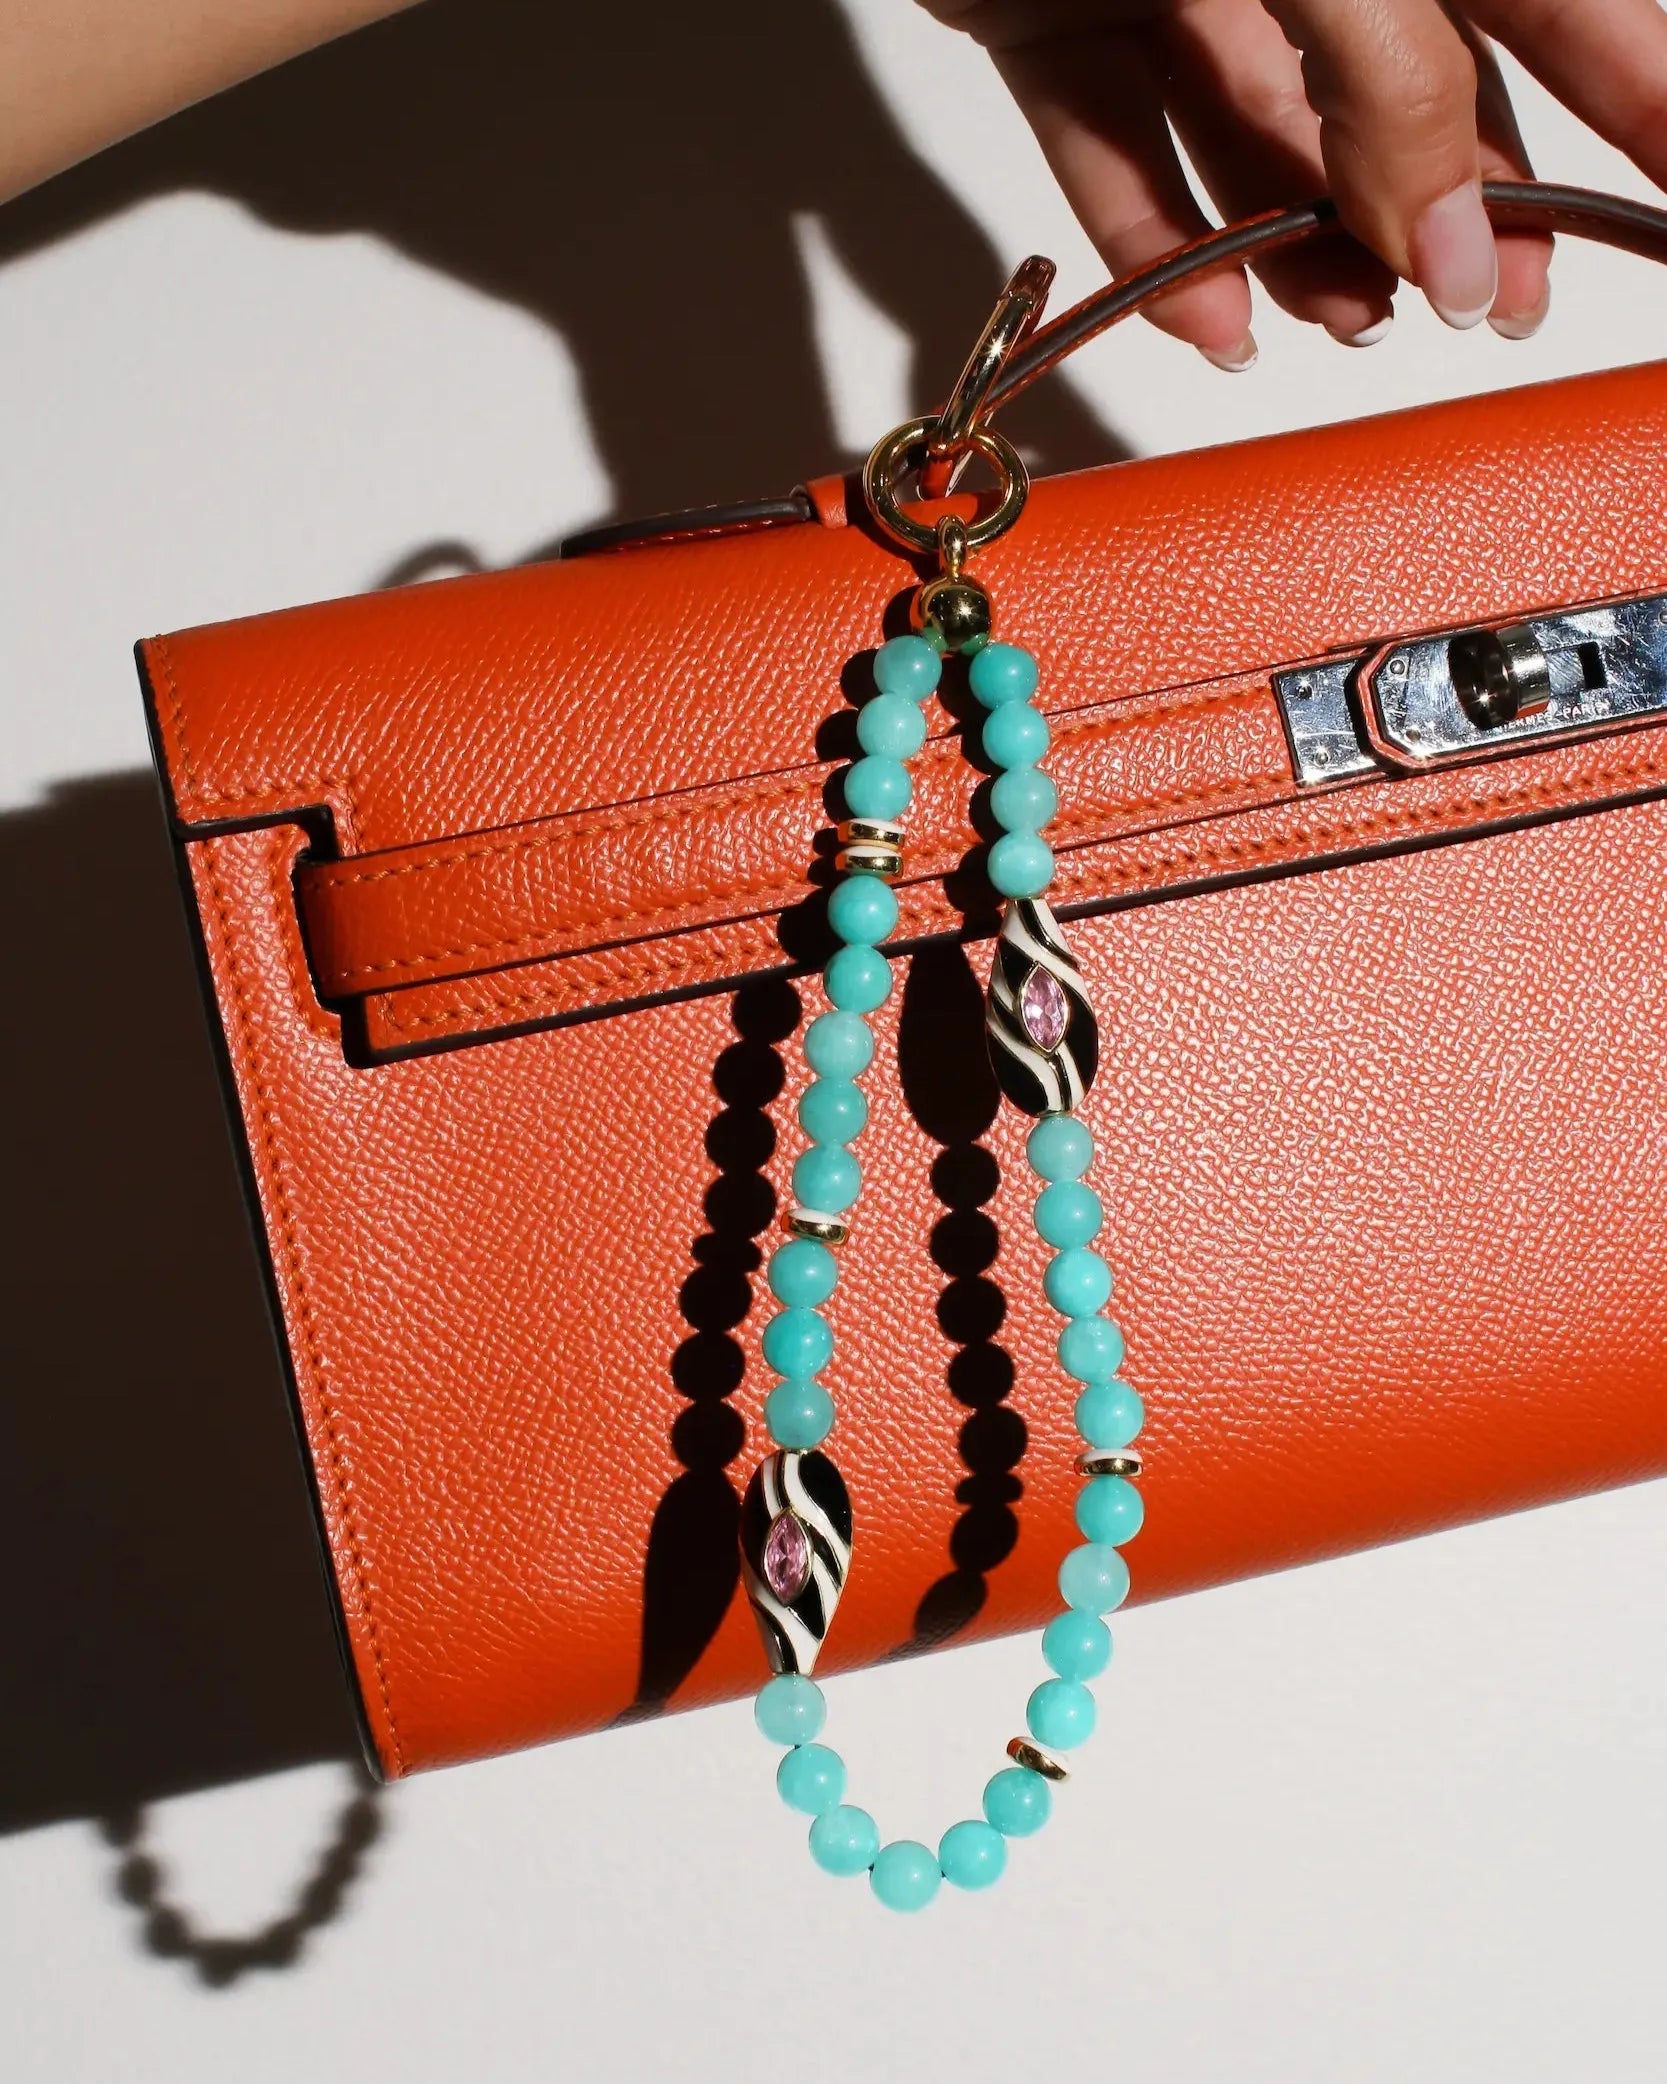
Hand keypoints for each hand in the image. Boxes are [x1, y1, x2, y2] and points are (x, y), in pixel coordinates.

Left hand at [923, 0, 1666, 362]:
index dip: (1634, 93)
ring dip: (1307, 245)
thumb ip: (1398, 82)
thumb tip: (1453, 240)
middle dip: (1456, 204)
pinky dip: (1156, 239)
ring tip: (1350, 323)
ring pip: (1262, 132)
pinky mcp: (1050, 13)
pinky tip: (1212, 320)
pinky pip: (1115, 143)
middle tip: (1498, 305)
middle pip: (1409, 84)